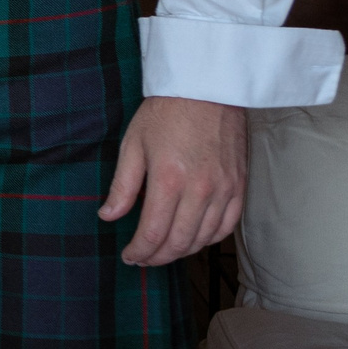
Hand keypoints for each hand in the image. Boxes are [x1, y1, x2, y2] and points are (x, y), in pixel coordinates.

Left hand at [100, 96, 245, 264]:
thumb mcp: (133, 144)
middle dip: (158, 257)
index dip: (140, 251)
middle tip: (143, 258)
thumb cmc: (165, 113)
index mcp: (169, 180)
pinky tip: (194, 239)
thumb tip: (108, 216)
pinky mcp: (239, 187)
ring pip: (203, 239)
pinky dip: (209, 239)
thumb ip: (122, 186)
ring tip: (164, 251)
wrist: (206, 89)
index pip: (154, 233)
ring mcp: (224, 190)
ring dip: (182, 251)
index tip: (129, 256)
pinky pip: (227, 227)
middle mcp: (200, 190)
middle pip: (180, 242)